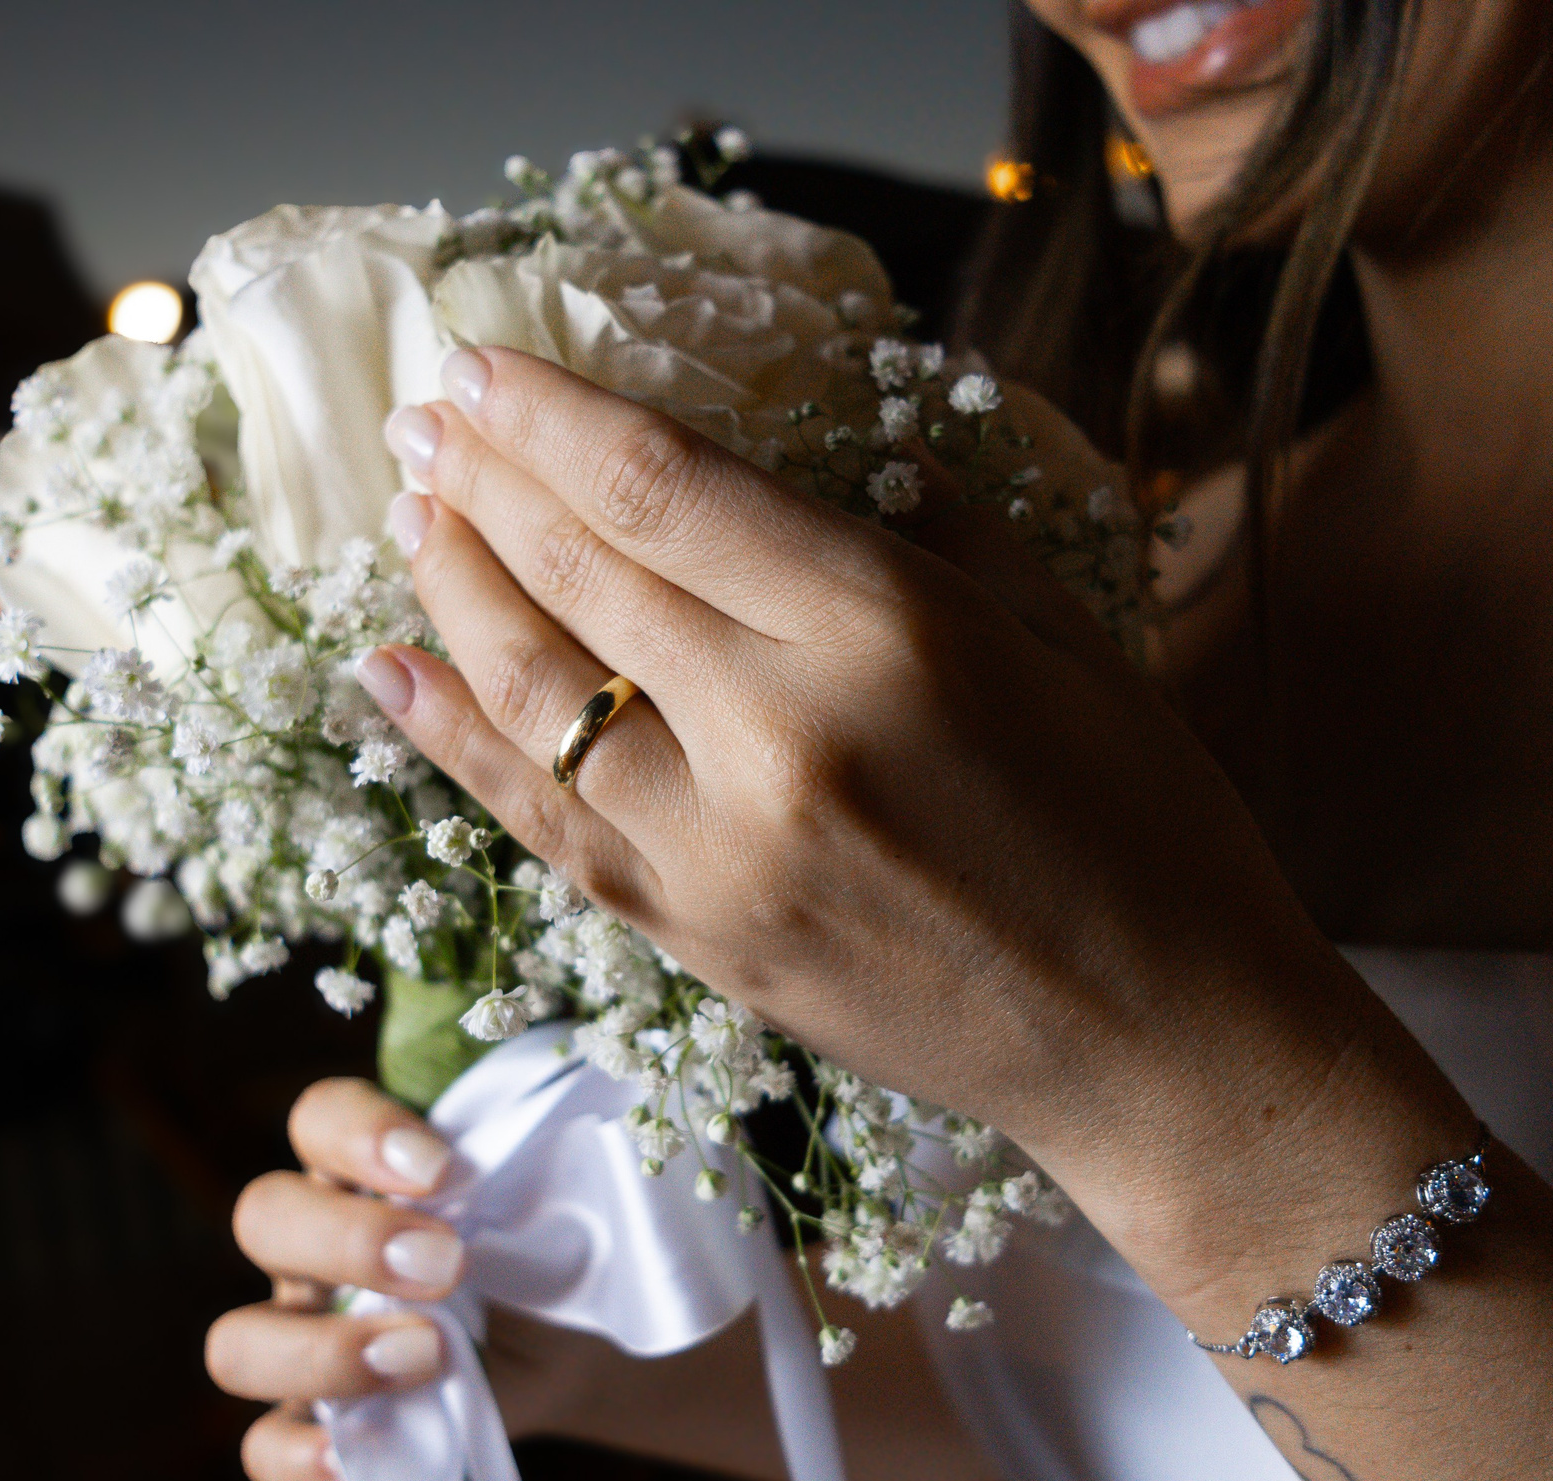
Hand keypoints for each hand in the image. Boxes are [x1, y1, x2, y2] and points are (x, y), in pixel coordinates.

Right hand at [206, 1077, 612, 1480]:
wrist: (584, 1340)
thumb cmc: (558, 1241)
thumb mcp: (559, 1191)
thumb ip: (539, 1160)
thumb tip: (554, 1133)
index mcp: (364, 1165)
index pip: (319, 1120)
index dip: (359, 1135)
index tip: (441, 1169)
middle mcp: (315, 1245)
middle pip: (264, 1217)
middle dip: (350, 1241)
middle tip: (447, 1266)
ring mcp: (303, 1338)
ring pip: (239, 1344)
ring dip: (324, 1354)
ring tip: (427, 1356)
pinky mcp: (321, 1427)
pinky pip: (265, 1450)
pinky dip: (298, 1461)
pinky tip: (356, 1464)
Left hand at [362, 348, 1467, 1293]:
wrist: (1157, 1046)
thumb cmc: (1146, 832)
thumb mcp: (1071, 643)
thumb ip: (941, 538)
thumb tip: (834, 463)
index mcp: (889, 634)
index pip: (666, 493)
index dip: (552, 417)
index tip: (477, 362)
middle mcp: (782, 738)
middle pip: (580, 579)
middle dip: (483, 485)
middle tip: (421, 423)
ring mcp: (722, 854)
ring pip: (534, 699)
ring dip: (450, 596)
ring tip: (407, 524)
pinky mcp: (697, 940)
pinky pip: (540, 825)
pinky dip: (453, 743)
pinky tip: (395, 674)